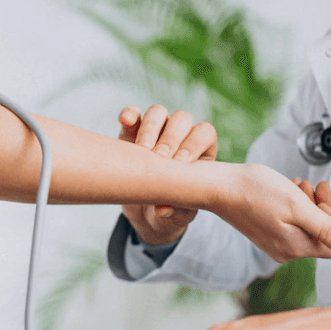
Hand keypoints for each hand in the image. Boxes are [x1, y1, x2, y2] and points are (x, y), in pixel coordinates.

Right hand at [118, 105, 217, 245]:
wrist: (144, 212)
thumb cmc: (169, 212)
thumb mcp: (176, 217)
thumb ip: (174, 213)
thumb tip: (162, 210)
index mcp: (201, 151)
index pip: (204, 133)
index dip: (194, 145)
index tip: (180, 165)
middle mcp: (180, 136)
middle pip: (181, 120)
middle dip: (171, 138)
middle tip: (160, 158)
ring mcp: (156, 131)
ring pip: (158, 112)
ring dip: (151, 127)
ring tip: (142, 149)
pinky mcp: (132, 133)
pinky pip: (132, 116)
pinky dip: (129, 115)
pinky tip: (126, 122)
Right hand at [213, 164, 330, 261]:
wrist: (220, 187)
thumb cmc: (254, 192)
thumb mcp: (298, 207)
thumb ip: (328, 230)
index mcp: (296, 248)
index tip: (322, 192)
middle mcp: (286, 251)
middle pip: (323, 234)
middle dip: (322, 207)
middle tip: (311, 186)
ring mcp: (276, 244)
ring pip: (309, 226)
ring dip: (309, 203)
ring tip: (297, 186)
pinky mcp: (269, 235)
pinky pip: (293, 223)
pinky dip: (295, 206)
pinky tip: (288, 191)